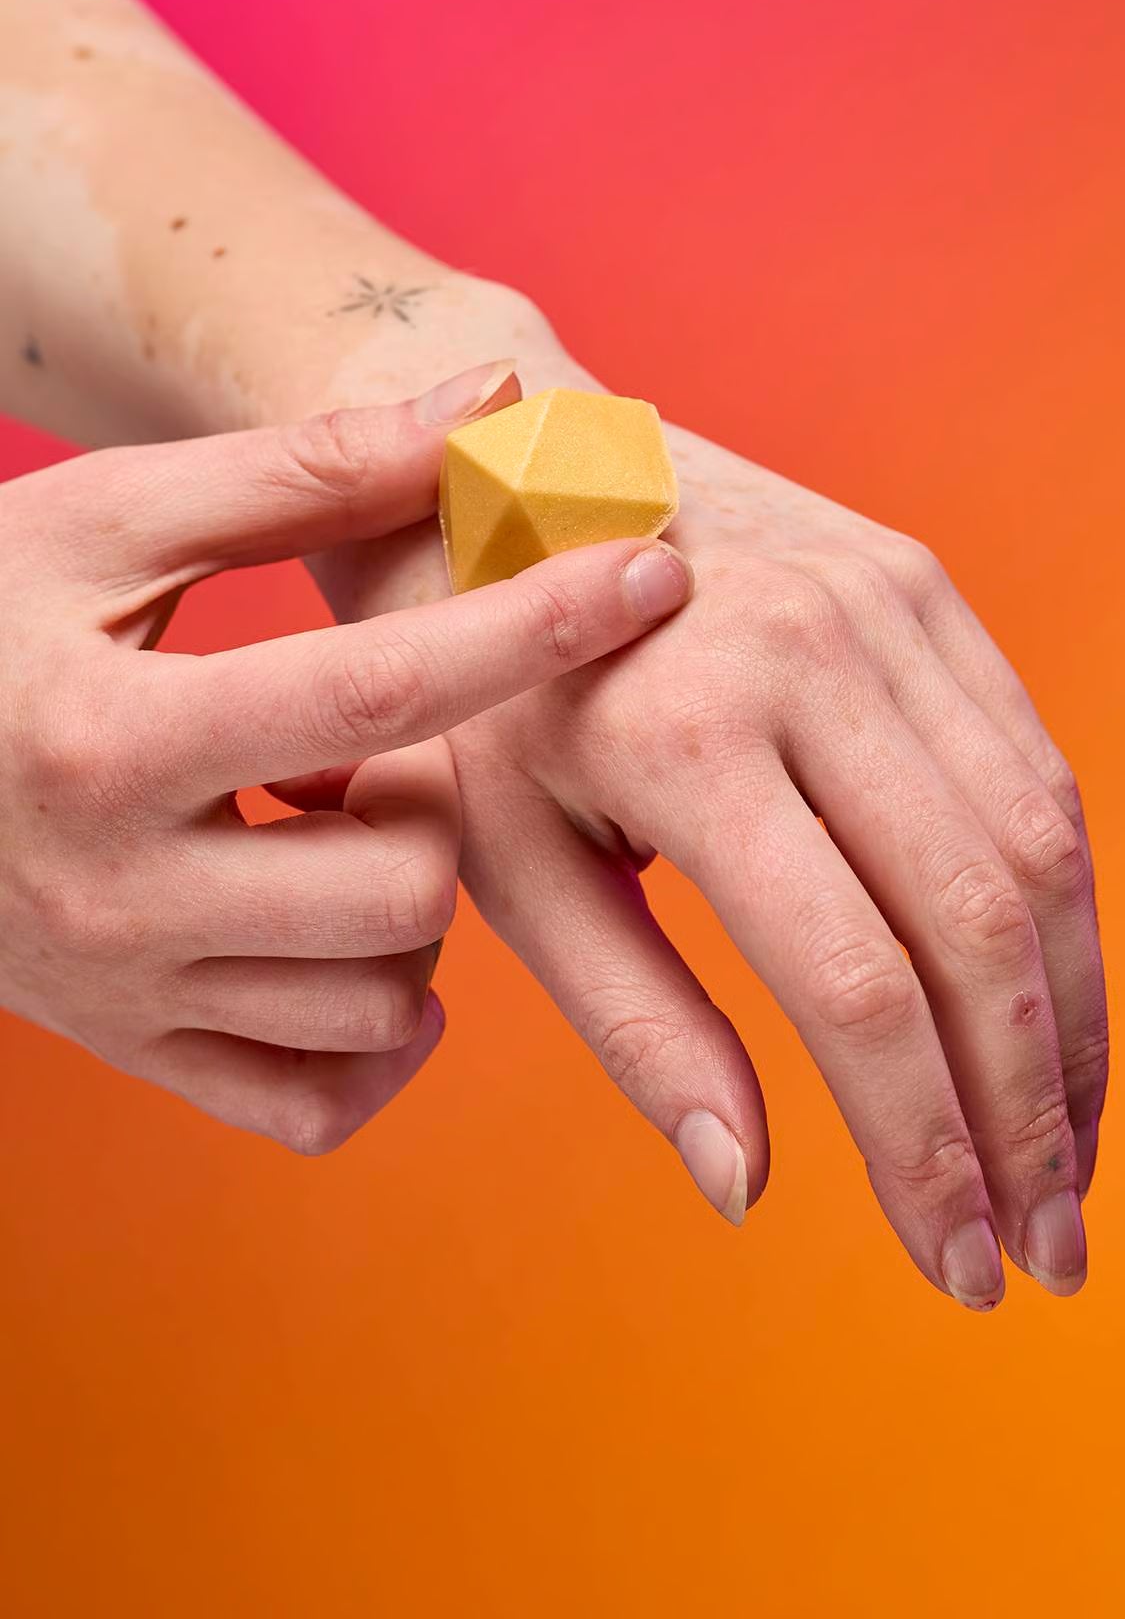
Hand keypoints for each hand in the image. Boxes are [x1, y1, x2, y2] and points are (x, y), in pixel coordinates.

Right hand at [0, 364, 691, 1150]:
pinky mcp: (137, 1054)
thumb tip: (493, 402)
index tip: (658, 567)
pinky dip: (375, 1030)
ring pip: (386, 993)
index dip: (533, 626)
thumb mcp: (110, 521)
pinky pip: (323, 1102)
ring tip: (322, 815)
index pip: (376, 690)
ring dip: (407, 896)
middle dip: (439, 795)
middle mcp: (115, 894)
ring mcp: (125, 997)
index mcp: (107, 737)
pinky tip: (340, 937)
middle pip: (405, 875)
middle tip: (370, 737)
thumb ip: (303, 469)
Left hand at [317, 390, 1105, 1307]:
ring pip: (1041, 844)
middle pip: (979, 922)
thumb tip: (749, 1185)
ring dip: (1074, 1023)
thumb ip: (636, 1024)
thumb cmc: (479, 688)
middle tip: (1045, 1253)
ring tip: (1067, 1156)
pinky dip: (1063, 905)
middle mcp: (811, 654)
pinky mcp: (923, 582)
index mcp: (687, 736)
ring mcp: (884, 603)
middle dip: (1031, 1113)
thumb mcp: (508, 858)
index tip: (956, 1265)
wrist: (495, 471)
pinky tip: (1054, 1007)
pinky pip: (1034, 761)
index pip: (856, 983)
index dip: (925, 1146)